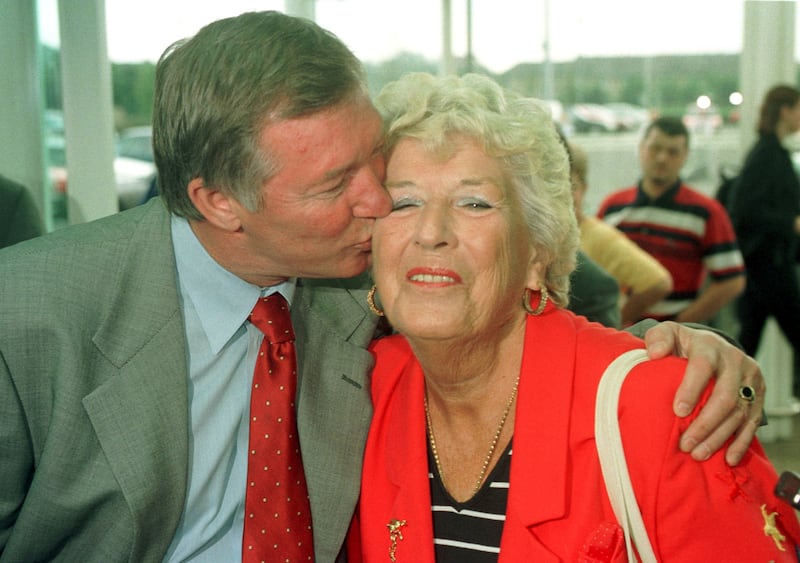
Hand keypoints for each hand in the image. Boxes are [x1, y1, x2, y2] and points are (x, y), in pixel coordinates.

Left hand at [643, 321, 763, 465]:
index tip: (678, 411)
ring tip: (698, 454)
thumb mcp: (668, 334)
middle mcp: (734, 361)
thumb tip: (654, 353)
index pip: (703, 366)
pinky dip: (741, 442)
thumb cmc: (682, 344)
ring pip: (739, 413)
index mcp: (709, 346)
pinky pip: (752, 422)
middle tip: (685, 444)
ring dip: (719, 437)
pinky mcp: (758, 394)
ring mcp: (750, 378)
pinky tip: (728, 458)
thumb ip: (658, 339)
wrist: (711, 346)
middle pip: (725, 397)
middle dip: (705, 424)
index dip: (692, 389)